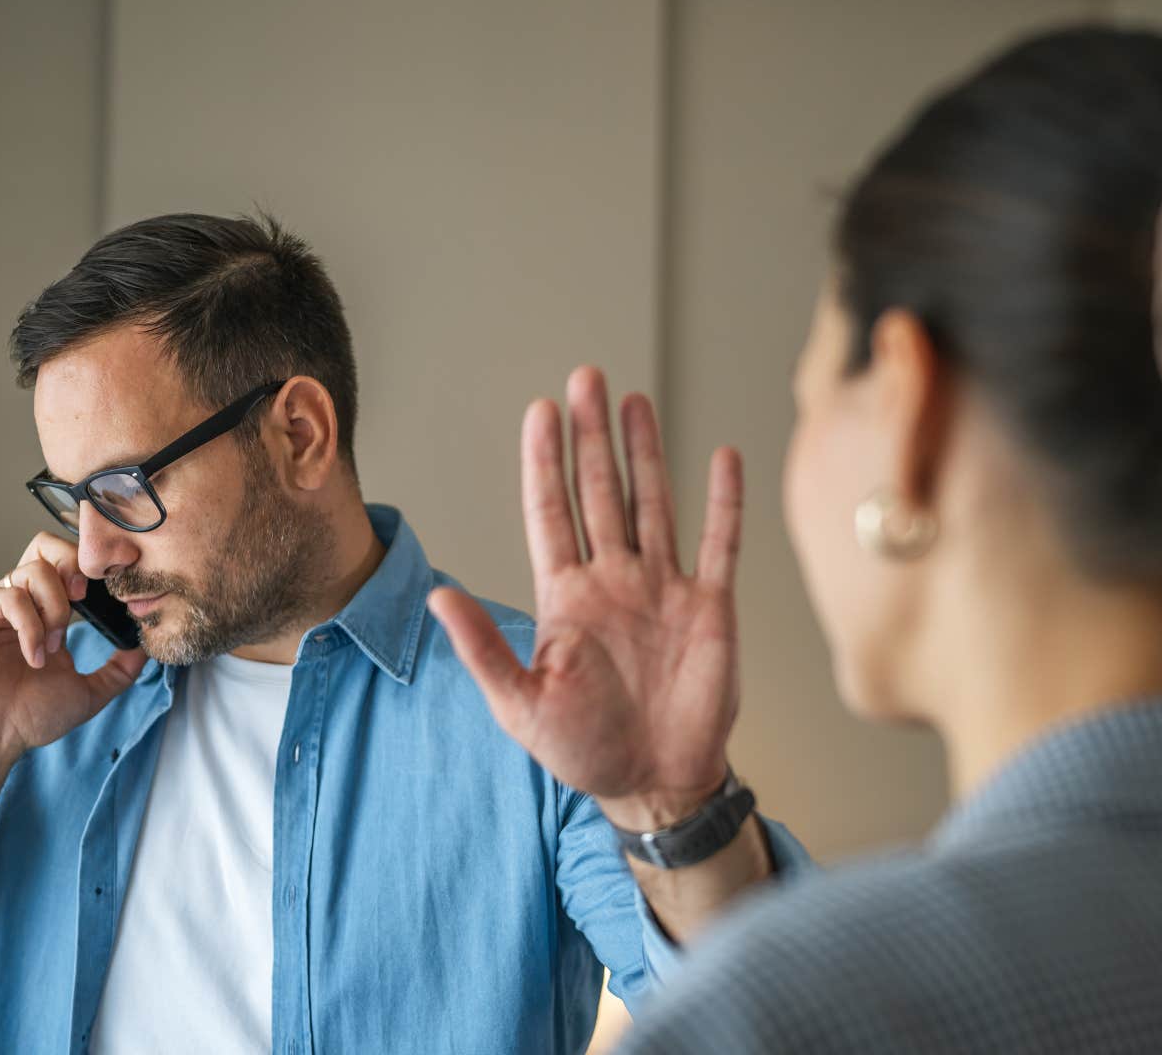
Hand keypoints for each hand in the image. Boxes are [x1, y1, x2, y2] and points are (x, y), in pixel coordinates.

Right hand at [0, 531, 147, 761]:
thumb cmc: (29, 717)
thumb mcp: (88, 692)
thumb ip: (119, 670)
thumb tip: (145, 648)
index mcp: (45, 611)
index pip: (67, 564)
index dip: (91, 569)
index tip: (113, 592)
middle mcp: (20, 601)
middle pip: (46, 546)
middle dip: (72, 565)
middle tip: (83, 597)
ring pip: (34, 569)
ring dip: (54, 608)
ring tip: (52, 648)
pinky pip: (9, 595)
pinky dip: (30, 625)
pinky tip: (33, 656)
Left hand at [429, 366, 743, 831]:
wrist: (654, 783)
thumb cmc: (583, 750)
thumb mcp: (521, 704)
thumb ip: (484, 648)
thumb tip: (438, 597)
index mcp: (566, 598)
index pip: (551, 513)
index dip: (546, 463)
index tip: (540, 412)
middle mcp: (613, 581)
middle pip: (600, 492)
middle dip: (591, 437)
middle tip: (585, 378)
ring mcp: (663, 589)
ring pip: (652, 503)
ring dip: (645, 452)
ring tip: (633, 400)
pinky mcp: (710, 607)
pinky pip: (720, 543)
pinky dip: (723, 501)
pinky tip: (722, 458)